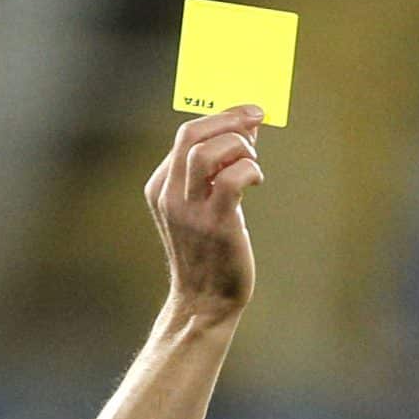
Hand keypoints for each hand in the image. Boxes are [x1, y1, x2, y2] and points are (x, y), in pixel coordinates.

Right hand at [145, 105, 264, 318]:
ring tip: (253, 160)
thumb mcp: (206, 209)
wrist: (205, 303)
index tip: (246, 115)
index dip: (219, 118)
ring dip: (237, 146)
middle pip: (190, 135)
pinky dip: (248, 171)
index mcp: (161, 187)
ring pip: (204, 153)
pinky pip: (230, 181)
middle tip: (256, 117)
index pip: (185, 136)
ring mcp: (189, 211)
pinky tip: (257, 178)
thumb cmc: (212, 255)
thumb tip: (246, 133)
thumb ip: (219, 174)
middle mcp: (170, 195)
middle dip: (227, 119)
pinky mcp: (215, 226)